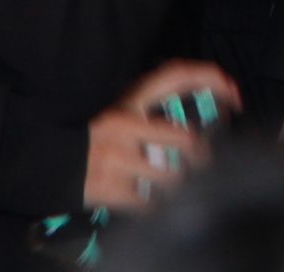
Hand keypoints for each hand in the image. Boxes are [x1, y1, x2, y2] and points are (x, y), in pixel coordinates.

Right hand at [81, 59, 242, 212]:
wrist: (48, 163)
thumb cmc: (96, 137)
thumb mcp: (124, 112)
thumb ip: (156, 109)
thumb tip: (203, 115)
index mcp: (130, 101)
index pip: (175, 75)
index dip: (211, 78)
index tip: (234, 95)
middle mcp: (125, 124)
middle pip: (186, 141)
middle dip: (201, 158)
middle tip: (205, 165)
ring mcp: (116, 158)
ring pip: (171, 178)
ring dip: (178, 187)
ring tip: (177, 188)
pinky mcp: (109, 188)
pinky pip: (150, 204)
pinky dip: (157, 208)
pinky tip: (156, 205)